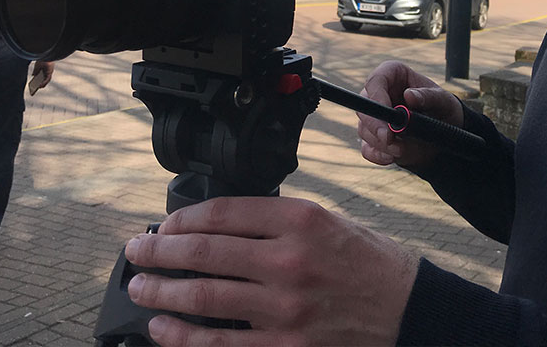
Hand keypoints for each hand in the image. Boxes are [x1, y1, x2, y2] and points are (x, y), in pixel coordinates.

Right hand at [30, 60, 53, 89]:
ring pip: (46, 79)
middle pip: (44, 78)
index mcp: (45, 68)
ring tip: (38, 87)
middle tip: (36, 87)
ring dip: (42, 84)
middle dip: (40, 83)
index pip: (42, 75)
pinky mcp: (50, 72)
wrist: (45, 54)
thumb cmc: (41, 58)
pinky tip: (40, 86)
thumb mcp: (37, 65)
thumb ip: (35, 70)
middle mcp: (48, 70)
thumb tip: (33, 75)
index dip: (39, 79)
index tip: (35, 83)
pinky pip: (47, 79)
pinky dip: (44, 83)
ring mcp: (49, 71)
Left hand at [124, 196, 418, 346]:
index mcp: (302, 221)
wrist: (410, 311)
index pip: (225, 213)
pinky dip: (184, 337)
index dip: (183, 219)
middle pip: (205, 253)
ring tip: (140, 287)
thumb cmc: (370, 265)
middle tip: (135, 252)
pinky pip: (221, 344)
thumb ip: (278, 222)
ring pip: (205, 298)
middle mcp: (290, 261)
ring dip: (162, 292)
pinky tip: (163, 328)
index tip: (164, 225)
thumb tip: (219, 228)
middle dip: (160, 252)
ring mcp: (286, 309)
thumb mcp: (330, 222)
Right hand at [359, 60, 463, 168]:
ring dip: (380, 142)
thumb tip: (410, 95)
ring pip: (364, 128)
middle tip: (389, 138)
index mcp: (393, 75)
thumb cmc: (443, 109)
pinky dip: (376, 154)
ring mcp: (374, 116)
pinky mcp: (374, 137)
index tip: (387, 114)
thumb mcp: (443, 101)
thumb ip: (429, 96)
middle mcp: (379, 93)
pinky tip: (390, 158)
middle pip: (364, 106)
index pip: (376, 80)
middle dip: (375, 124)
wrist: (442, 135)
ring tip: (401, 149)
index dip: (377, 96)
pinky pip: (366, 147)